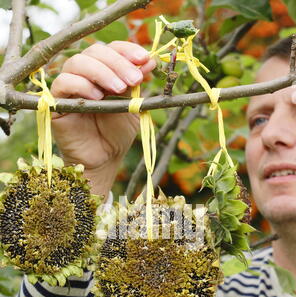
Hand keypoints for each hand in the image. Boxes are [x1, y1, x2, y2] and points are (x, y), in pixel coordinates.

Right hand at [50, 41, 155, 196]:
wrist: (105, 159)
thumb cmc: (117, 134)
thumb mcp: (132, 106)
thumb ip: (137, 85)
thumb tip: (150, 61)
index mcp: (105, 71)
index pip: (112, 49)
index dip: (127, 50)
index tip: (145, 59)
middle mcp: (85, 74)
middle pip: (95, 51)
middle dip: (117, 63)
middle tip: (133, 80)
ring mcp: (69, 86)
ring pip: (77, 62)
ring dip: (101, 71)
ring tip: (118, 89)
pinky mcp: (56, 101)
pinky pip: (62, 83)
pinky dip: (80, 84)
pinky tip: (97, 96)